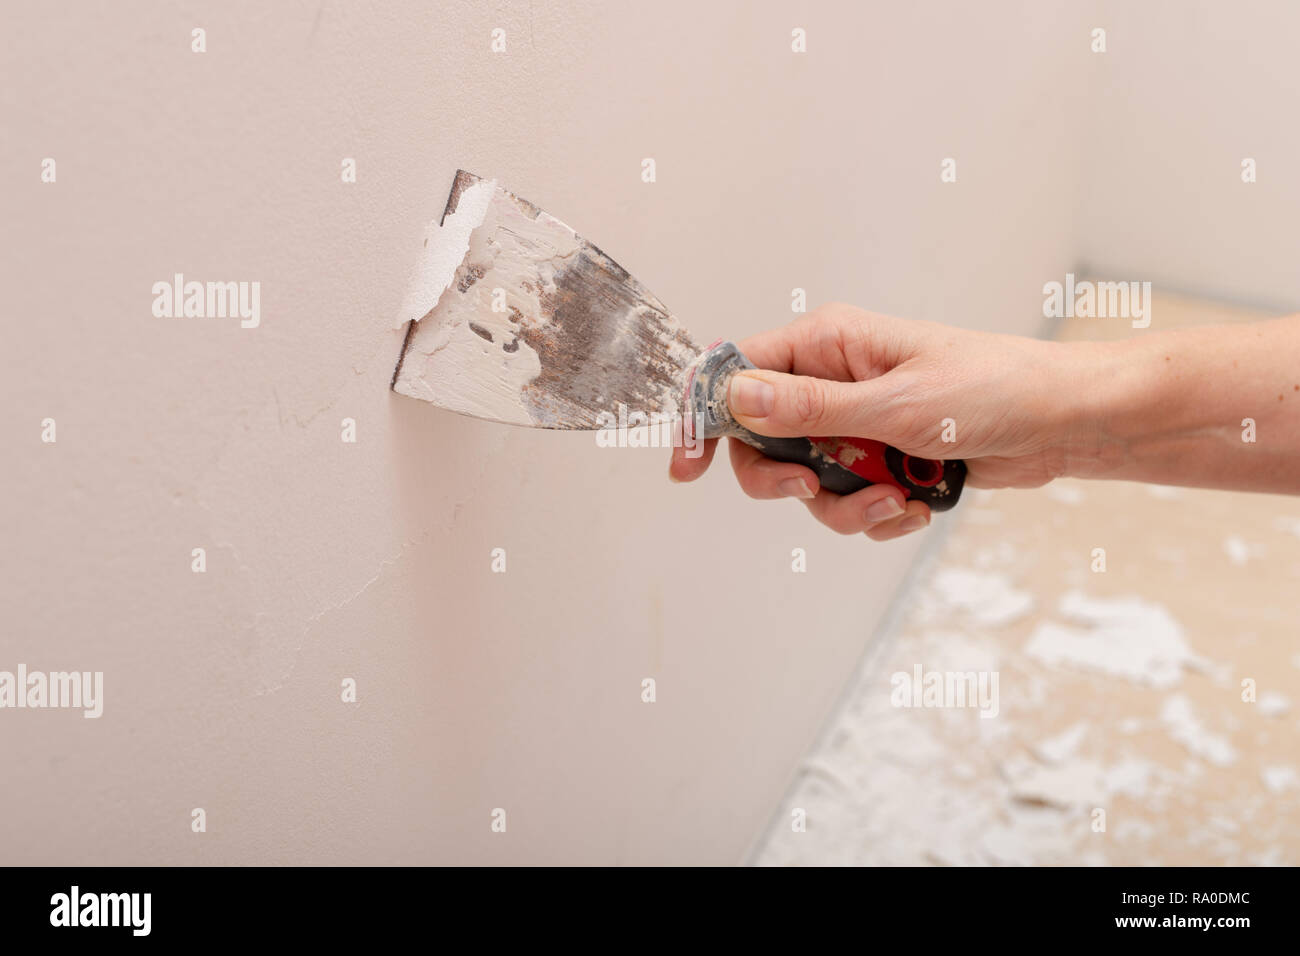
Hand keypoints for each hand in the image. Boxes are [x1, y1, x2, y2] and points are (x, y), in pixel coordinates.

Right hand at [669, 303, 1080, 538]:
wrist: (1063, 423)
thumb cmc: (992, 389)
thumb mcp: (894, 405)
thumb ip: (809, 410)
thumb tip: (735, 399)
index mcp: (827, 344)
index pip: (737, 371)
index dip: (704, 416)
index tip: (687, 465)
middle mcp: (833, 380)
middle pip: (763, 439)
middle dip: (784, 477)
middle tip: (810, 489)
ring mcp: (857, 422)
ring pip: (807, 481)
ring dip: (845, 506)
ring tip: (896, 503)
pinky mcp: (882, 458)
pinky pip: (848, 500)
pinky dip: (876, 515)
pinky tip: (916, 508)